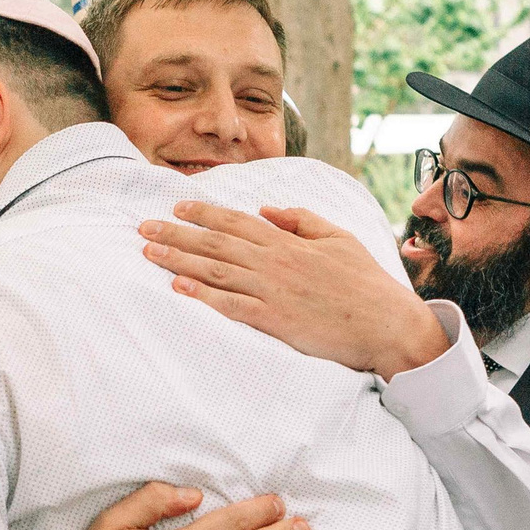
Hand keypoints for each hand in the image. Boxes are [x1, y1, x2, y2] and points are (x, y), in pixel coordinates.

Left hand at [139, 201, 448, 378]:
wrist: (386, 324)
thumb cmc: (366, 284)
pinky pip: (230, 306)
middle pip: (216, 243)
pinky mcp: (274, 321)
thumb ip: (302, 220)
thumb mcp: (339, 239)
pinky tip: (177, 287)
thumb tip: (267, 209)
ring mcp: (272, 292)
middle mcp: (275, 262)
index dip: (204, 211)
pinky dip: (202, 296)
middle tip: (143, 227)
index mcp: (289, 242)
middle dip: (177, 232)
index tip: (177, 204)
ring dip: (179, 259)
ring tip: (148, 252)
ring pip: (216, 271)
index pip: (237, 221)